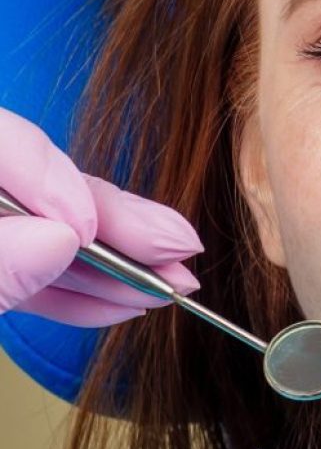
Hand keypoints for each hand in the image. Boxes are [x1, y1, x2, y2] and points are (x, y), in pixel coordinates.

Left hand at [0, 107, 201, 324]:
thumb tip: (61, 238)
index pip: (8, 146)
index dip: (57, 180)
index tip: (89, 231)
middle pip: (51, 187)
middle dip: (119, 224)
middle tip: (177, 248)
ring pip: (57, 235)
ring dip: (117, 268)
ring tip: (168, 285)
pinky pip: (39, 275)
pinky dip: (82, 295)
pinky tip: (125, 302)